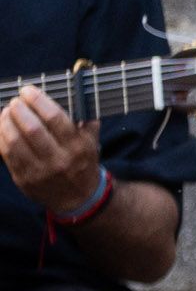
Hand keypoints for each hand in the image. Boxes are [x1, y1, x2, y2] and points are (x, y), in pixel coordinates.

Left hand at [0, 86, 102, 218]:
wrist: (77, 199)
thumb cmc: (82, 164)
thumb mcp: (92, 143)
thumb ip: (86, 121)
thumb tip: (76, 96)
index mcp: (77, 147)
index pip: (54, 118)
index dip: (37, 101)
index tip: (28, 91)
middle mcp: (59, 159)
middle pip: (32, 128)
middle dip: (19, 110)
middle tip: (15, 101)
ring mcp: (39, 171)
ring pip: (15, 141)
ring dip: (6, 122)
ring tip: (6, 113)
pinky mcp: (23, 179)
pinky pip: (6, 154)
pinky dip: (1, 137)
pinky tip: (2, 128)